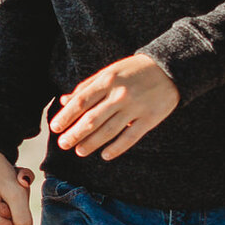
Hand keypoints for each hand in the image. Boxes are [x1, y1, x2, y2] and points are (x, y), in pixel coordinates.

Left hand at [51, 53, 180, 158]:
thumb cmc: (134, 70)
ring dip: (91, 143)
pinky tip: (104, 155)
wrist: (170, 69)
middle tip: (63, 144)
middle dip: (75, 134)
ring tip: (79, 151)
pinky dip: (116, 148)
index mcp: (108, 80)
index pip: (82, 101)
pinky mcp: (149, 119)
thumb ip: (87, 86)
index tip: (55, 127)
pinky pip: (130, 137)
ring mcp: (135, 107)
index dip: (66, 116)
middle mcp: (120, 94)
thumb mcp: (110, 72)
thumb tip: (65, 101)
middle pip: (92, 119)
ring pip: (109, 131)